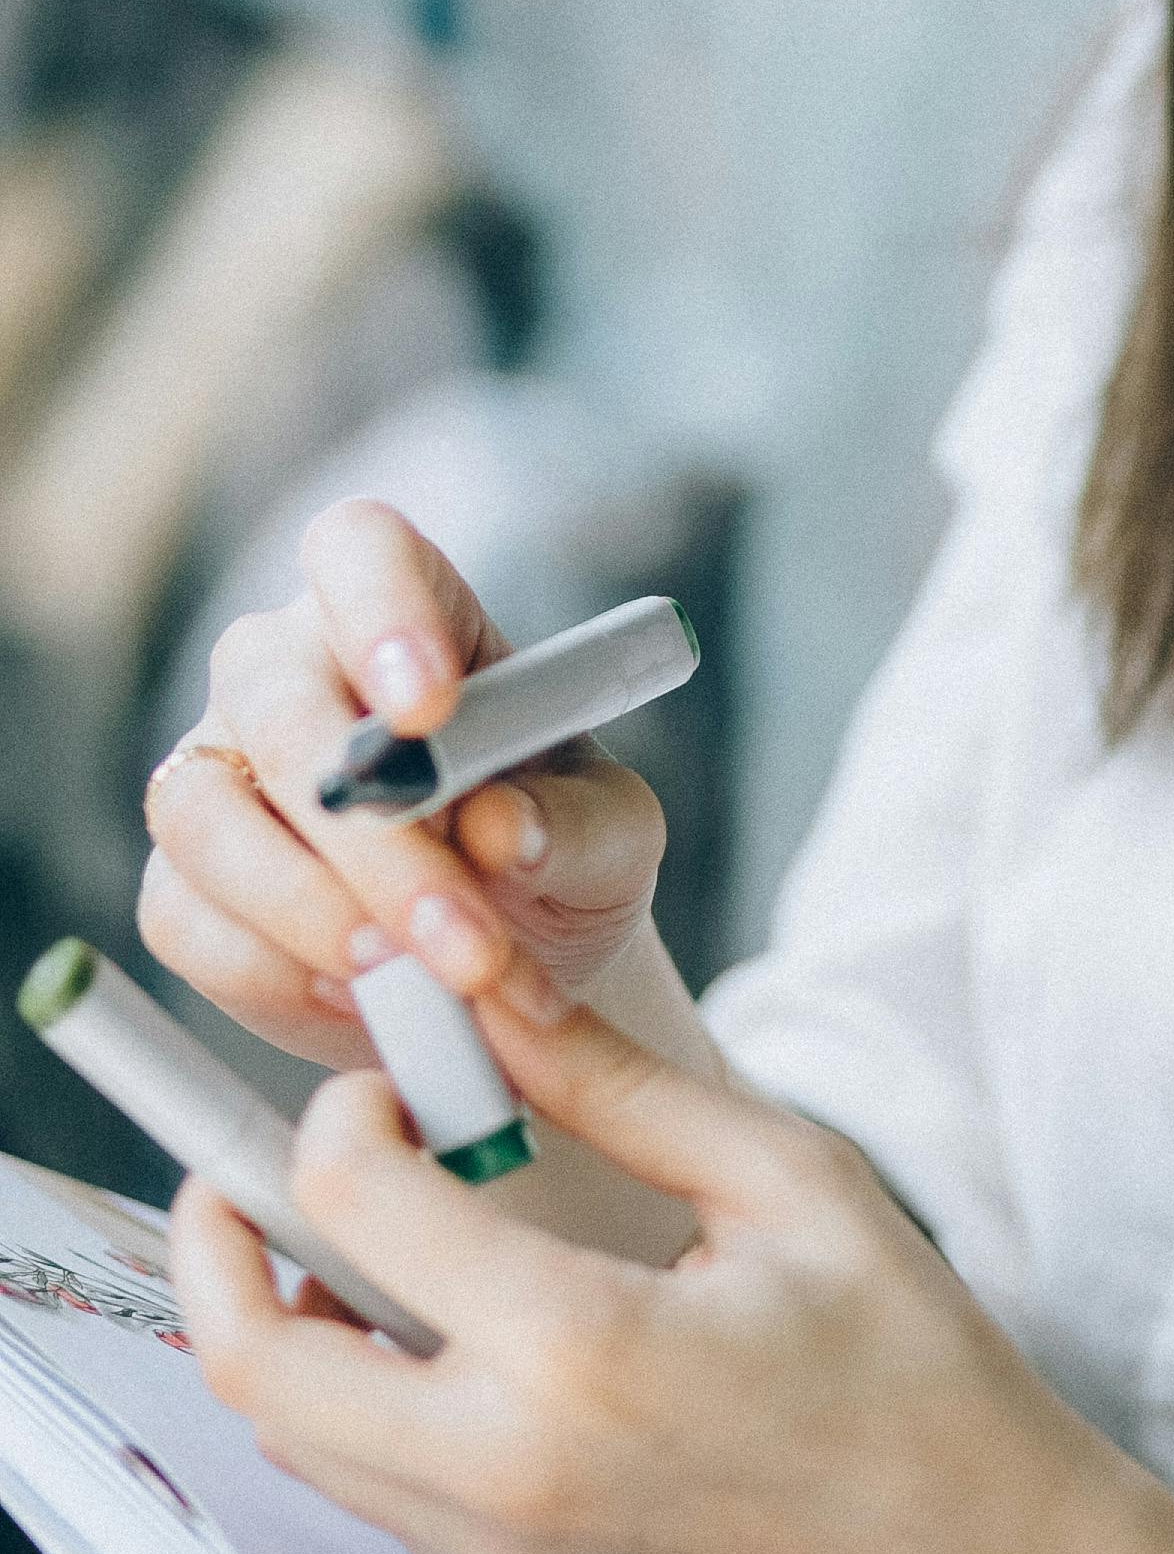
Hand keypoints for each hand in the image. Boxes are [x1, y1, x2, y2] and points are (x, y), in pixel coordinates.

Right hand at [137, 500, 665, 1072]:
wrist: (506, 959)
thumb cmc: (558, 851)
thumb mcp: (612, 837)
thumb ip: (577, 824)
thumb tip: (500, 828)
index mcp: (410, 611)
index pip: (361, 549)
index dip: (381, 609)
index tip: (429, 707)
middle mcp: (289, 670)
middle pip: (276, 699)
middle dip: (367, 833)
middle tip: (461, 936)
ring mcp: (219, 772)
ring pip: (206, 817)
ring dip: (318, 916)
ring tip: (427, 983)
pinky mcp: (182, 882)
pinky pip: (189, 918)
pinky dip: (280, 976)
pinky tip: (370, 1003)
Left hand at [168, 992, 1173, 1553]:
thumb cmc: (918, 1376)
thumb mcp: (790, 1184)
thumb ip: (619, 1088)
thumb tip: (496, 999)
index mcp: (579, 1355)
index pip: (356, 1202)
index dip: (344, 1113)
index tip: (396, 1080)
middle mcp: (506, 1480)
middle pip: (255, 1360)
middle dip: (219, 1241)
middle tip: (252, 1169)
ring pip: (299, 1440)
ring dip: (286, 1328)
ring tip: (363, 1242)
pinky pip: (380, 1497)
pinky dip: (364, 1405)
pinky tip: (447, 1335)